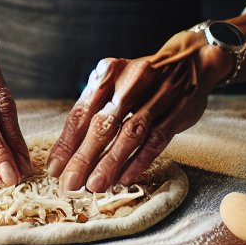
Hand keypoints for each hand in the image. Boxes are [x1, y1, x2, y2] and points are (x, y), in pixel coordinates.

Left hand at [46, 30, 231, 191]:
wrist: (190, 59)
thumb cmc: (143, 79)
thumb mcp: (116, 81)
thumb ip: (94, 108)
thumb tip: (67, 148)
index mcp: (109, 71)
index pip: (82, 111)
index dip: (67, 142)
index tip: (55, 167)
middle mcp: (131, 81)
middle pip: (103, 124)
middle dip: (84, 157)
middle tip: (70, 183)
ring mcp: (158, 95)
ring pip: (130, 133)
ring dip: (111, 161)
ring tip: (95, 185)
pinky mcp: (179, 110)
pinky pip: (156, 139)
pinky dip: (139, 160)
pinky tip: (125, 177)